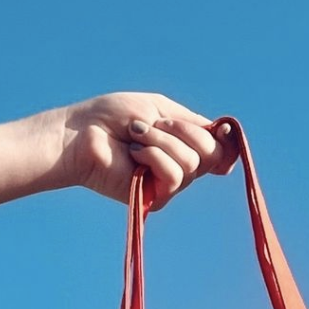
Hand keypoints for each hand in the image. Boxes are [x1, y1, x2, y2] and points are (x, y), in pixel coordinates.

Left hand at [56, 92, 237, 210]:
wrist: (81, 133)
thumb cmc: (112, 116)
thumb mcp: (160, 109)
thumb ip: (193, 124)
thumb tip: (228, 139)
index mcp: (182, 145)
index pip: (219, 151)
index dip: (224, 141)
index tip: (221, 129)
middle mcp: (179, 167)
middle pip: (210, 155)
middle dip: (183, 131)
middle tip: (152, 124)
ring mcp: (167, 185)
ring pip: (190, 164)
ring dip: (161, 141)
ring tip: (135, 136)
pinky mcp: (154, 200)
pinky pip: (173, 177)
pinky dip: (154, 157)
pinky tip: (133, 153)